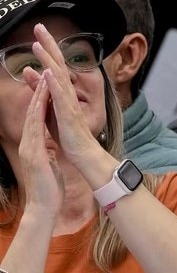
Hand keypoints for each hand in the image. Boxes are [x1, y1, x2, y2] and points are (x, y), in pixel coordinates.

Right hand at [16, 72, 63, 217]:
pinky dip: (39, 112)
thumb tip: (48, 145)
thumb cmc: (49, 186)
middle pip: (32, 112)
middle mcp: (28, 143)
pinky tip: (43, 100)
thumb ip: (46, 152)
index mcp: (33, 145)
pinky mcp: (33, 152)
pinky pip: (36, 127)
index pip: (36, 117)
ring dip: (38, 96)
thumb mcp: (48, 163)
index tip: (46, 82)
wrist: (45, 205)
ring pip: (32, 116)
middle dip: (36, 91)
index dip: (40, 99)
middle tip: (41, 71)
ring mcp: (29, 147)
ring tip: (43, 78)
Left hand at [28, 24, 106, 171]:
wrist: (82, 152)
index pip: (55, 64)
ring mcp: (69, 100)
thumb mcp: (49, 107)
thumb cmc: (67, 132)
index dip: (48, 47)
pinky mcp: (68, 112)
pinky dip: (54, 82)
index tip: (39, 32)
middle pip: (58, 63)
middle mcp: (67, 91)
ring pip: (58, 75)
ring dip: (49, 58)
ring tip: (38, 44)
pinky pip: (60, 95)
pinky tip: (49, 71)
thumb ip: (40, 89)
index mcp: (62, 90)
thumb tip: (29, 71)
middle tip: (39, 26)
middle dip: (49, 44)